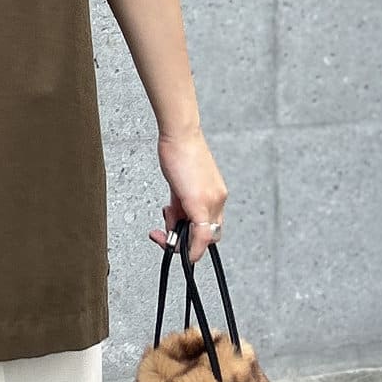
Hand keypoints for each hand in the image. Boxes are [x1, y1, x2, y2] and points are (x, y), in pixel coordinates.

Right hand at [151, 127, 227, 264]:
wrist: (180, 135)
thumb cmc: (179, 152)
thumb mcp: (180, 185)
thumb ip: (180, 205)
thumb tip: (174, 219)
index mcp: (215, 195)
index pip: (210, 227)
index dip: (193, 237)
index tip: (174, 233)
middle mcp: (218, 199)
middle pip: (209, 236)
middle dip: (187, 242)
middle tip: (167, 235)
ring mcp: (211, 201)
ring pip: (204, 238)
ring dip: (180, 239)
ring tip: (163, 224)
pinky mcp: (199, 202)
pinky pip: (200, 234)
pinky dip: (189, 246)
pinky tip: (171, 242)